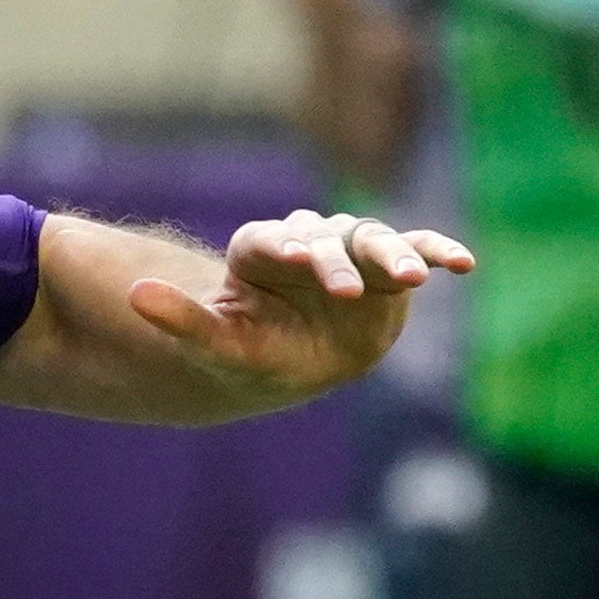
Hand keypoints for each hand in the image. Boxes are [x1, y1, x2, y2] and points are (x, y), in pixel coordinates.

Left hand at [130, 210, 472, 402]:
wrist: (290, 359)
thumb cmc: (250, 352)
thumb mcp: (215, 345)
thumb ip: (180, 320)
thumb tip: (134, 294)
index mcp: (260, 253)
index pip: (271, 242)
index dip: (284, 248)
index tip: (296, 261)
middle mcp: (307, 244)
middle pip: (326, 239)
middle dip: (337, 260)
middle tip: (343, 289)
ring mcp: (351, 252)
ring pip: (374, 241)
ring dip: (394, 255)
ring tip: (412, 276)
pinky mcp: (389, 267)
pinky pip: (418, 250)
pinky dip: (438, 250)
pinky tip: (464, 263)